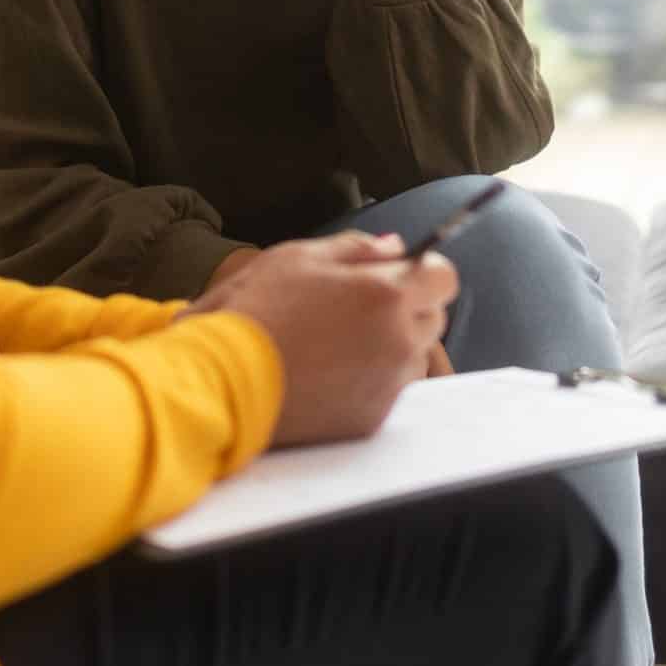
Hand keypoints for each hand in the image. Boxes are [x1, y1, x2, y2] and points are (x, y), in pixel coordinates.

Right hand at [190, 232, 457, 446]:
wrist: (222, 381)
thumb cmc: (256, 310)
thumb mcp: (299, 258)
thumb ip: (356, 248)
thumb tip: (395, 247)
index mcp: (387, 294)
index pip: (444, 277)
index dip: (424, 272)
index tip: (398, 274)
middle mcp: (399, 341)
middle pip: (433, 317)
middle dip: (409, 307)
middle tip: (359, 306)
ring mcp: (388, 385)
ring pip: (413, 356)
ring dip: (393, 345)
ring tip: (340, 342)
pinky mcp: (372, 419)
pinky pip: (389, 390)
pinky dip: (372, 379)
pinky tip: (330, 371)